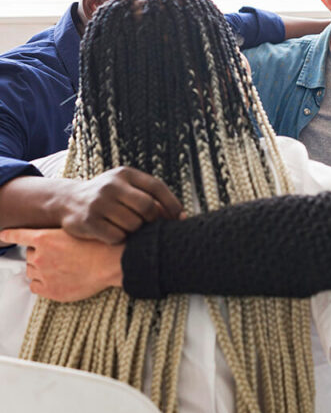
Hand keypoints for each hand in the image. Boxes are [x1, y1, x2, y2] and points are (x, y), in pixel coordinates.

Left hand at [0, 228, 122, 301]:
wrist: (112, 263)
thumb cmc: (100, 245)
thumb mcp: (77, 230)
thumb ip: (57, 235)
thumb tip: (49, 240)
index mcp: (44, 238)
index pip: (18, 235)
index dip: (9, 234)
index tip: (3, 234)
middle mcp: (40, 256)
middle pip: (29, 254)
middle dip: (39, 254)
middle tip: (57, 255)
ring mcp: (44, 274)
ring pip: (31, 271)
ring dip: (40, 268)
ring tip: (60, 267)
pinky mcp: (51, 290)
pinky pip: (34, 286)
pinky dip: (41, 283)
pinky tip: (54, 279)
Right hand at [55, 167, 182, 243]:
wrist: (67, 200)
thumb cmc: (108, 196)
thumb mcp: (126, 187)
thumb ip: (151, 196)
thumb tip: (182, 217)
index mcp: (125, 174)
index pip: (157, 187)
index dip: (172, 204)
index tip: (179, 218)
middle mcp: (111, 185)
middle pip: (147, 207)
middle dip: (153, 220)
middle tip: (149, 225)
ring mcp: (98, 203)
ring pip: (133, 225)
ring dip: (135, 231)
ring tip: (126, 226)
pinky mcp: (88, 221)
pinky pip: (117, 237)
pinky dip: (119, 239)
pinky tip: (112, 232)